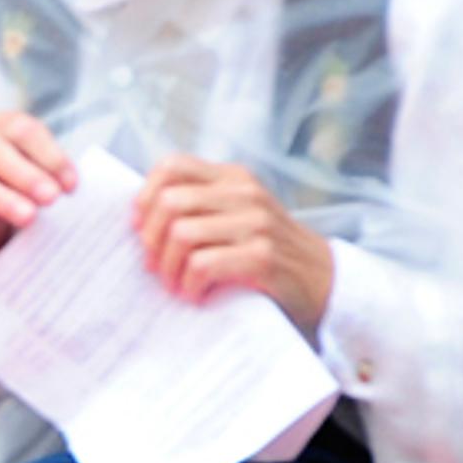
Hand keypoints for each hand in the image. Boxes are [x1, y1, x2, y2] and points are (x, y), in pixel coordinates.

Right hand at [0, 109, 74, 259]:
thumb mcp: (45, 168)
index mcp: (2, 127)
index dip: (49, 156)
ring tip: (28, 218)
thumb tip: (80, 193)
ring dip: (0, 198)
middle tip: (51, 198)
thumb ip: (58, 175)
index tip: (71, 185)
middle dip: (24, 175)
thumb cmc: (29, 181)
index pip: (23, 131)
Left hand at [132, 156, 333, 335]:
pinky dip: (189, 284)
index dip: (145, 197)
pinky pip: (203, 264)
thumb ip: (198, 207)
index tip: (139, 229)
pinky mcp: (264, 256)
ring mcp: (258, 223)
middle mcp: (246, 194)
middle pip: (169, 203)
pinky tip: (195, 295)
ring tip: (175, 285)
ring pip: (182, 234)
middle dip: (150, 240)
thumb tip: (136, 217)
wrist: (326, 282)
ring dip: (167, 268)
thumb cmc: (266, 252)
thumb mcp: (235, 217)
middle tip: (154, 267)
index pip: (172, 166)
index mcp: (234, 178)